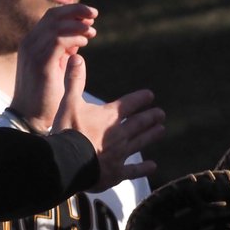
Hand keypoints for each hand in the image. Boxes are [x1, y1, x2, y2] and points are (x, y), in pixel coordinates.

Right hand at [10, 4, 97, 132]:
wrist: (30, 118)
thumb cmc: (44, 95)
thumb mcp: (55, 67)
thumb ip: (64, 51)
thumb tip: (79, 38)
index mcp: (32, 43)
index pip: (51, 17)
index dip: (71, 12)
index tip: (90, 16)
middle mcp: (29, 44)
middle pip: (53, 16)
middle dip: (76, 11)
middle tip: (94, 15)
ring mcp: (32, 53)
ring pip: (56, 26)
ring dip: (77, 26)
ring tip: (92, 32)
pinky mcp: (40, 64)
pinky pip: (57, 41)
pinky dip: (73, 38)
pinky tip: (84, 43)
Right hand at [52, 53, 164, 191]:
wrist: (68, 161)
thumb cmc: (68, 131)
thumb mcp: (68, 102)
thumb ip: (74, 81)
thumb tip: (76, 57)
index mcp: (108, 117)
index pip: (129, 104)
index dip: (140, 99)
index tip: (150, 95)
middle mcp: (119, 134)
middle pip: (139, 123)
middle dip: (150, 117)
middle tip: (160, 114)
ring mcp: (119, 154)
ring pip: (140, 143)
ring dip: (151, 136)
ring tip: (161, 130)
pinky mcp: (116, 172)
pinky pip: (133, 170)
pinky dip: (143, 169)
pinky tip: (152, 167)